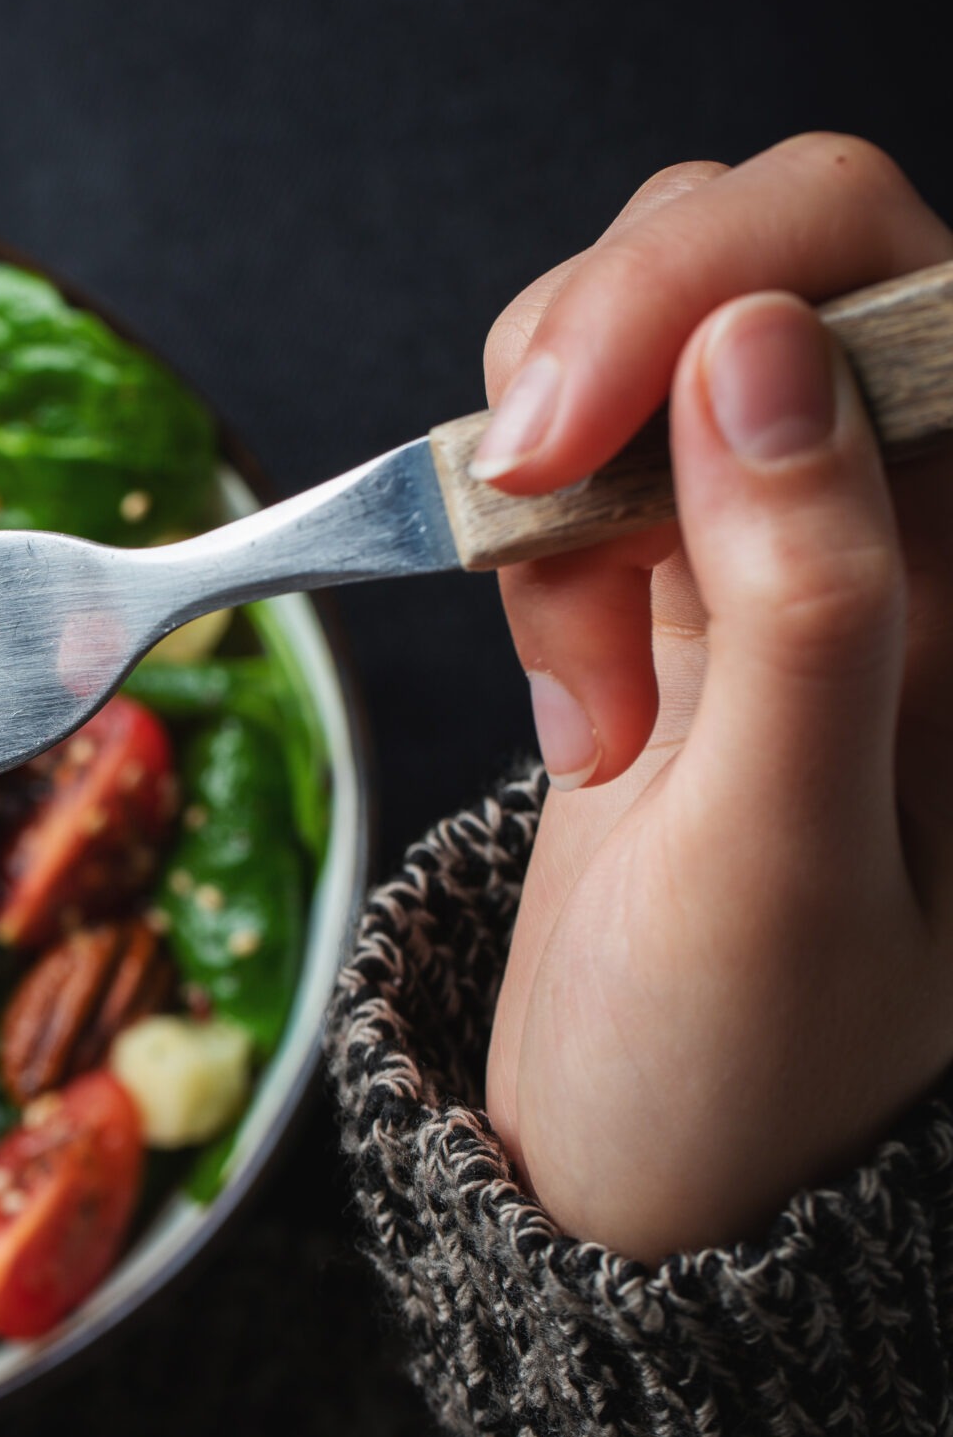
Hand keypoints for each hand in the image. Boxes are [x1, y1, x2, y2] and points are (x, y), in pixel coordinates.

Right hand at [478, 134, 952, 1260]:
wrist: (640, 1175)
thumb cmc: (738, 1064)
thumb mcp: (778, 849)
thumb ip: (801, 598)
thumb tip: (759, 350)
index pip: (894, 277)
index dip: (714, 282)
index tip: (558, 421)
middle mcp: (918, 527)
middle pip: (758, 261)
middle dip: (602, 363)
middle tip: (525, 530)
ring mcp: (795, 548)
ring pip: (646, 342)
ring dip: (546, 474)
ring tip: (580, 680)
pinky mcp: (685, 586)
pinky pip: (582, 457)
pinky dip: (523, 543)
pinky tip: (574, 701)